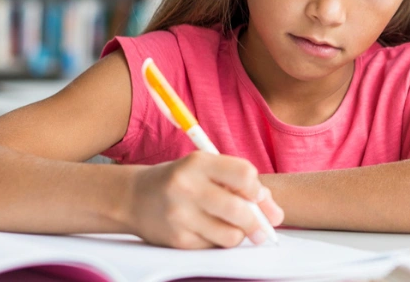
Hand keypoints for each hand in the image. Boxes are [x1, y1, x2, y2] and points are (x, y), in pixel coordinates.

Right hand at [128, 152, 284, 248]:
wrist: (134, 197)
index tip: (258, 198)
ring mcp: (180, 215)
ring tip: (231, 227)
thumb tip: (275, 215)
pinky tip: (208, 231)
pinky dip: (218, 242)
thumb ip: (241, 184)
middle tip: (261, 229)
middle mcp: (187, 187)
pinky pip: (213, 247)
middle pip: (239, 210)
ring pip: (230, 235)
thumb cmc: (181, 180)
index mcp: (199, 163)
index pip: (244, 175)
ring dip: (238, 234)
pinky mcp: (177, 239)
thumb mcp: (207, 169)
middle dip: (257, 223)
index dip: (258, 190)